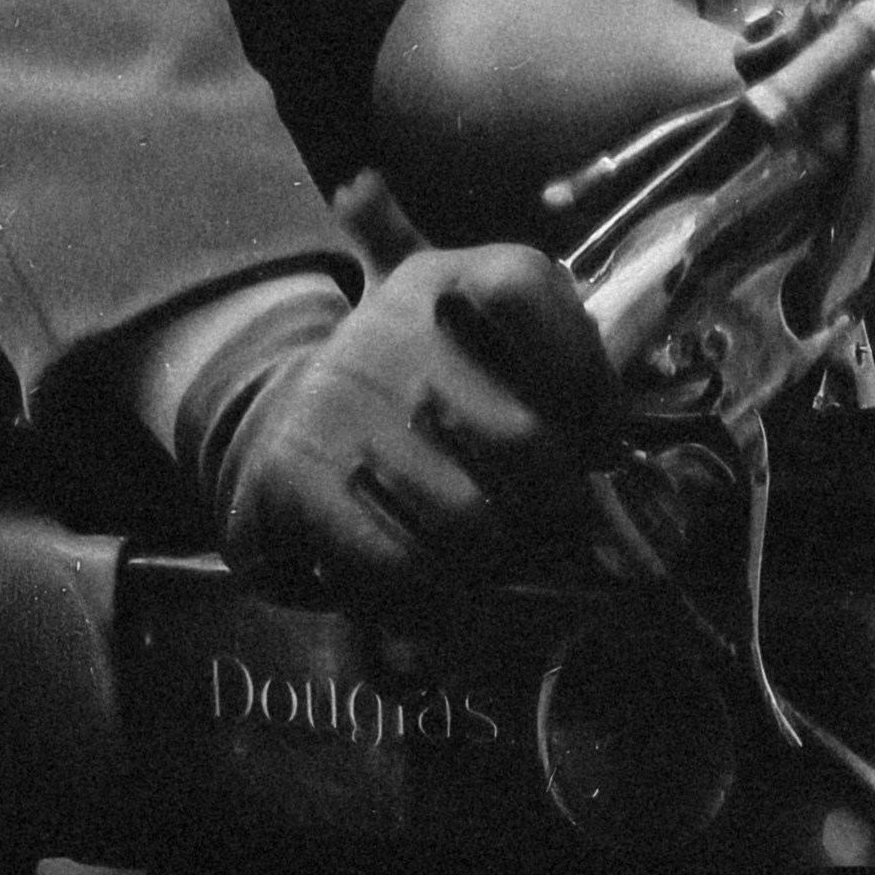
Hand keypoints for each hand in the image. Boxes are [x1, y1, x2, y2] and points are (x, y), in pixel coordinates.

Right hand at [200, 246, 616, 593]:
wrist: (268, 423)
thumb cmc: (410, 390)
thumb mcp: (465, 328)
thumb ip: (543, 336)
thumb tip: (606, 373)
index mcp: (445, 277)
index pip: (529, 289)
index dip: (586, 374)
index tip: (600, 437)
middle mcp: (386, 326)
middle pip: (524, 438)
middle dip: (557, 504)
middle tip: (558, 526)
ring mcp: (337, 400)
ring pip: (469, 517)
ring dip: (497, 560)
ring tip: (496, 559)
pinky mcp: (295, 474)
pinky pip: (401, 562)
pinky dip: (433, 597)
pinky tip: (439, 591)